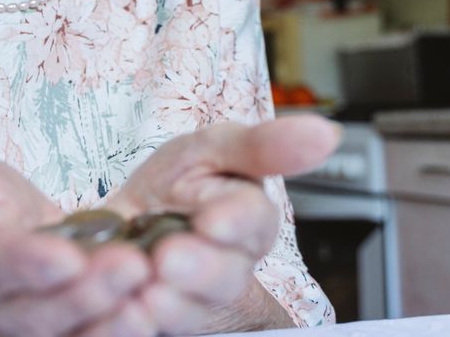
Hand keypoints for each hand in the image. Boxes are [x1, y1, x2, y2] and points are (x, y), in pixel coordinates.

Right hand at [0, 148, 152, 336]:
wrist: (0, 242)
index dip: (25, 262)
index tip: (66, 256)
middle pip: (36, 310)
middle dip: (85, 292)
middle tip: (133, 265)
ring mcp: (25, 328)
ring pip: (65, 334)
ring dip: (109, 320)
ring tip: (147, 294)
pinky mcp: (60, 335)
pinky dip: (117, 330)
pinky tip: (152, 314)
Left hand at [102, 115, 340, 334]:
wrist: (123, 225)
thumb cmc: (178, 185)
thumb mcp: (211, 149)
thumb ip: (262, 145)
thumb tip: (327, 133)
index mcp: (246, 220)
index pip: (253, 221)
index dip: (234, 221)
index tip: (213, 220)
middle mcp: (225, 267)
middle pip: (225, 276)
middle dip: (198, 267)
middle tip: (168, 257)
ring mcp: (192, 301)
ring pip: (191, 311)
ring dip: (167, 301)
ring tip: (143, 284)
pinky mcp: (158, 321)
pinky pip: (151, 329)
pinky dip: (136, 320)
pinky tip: (125, 307)